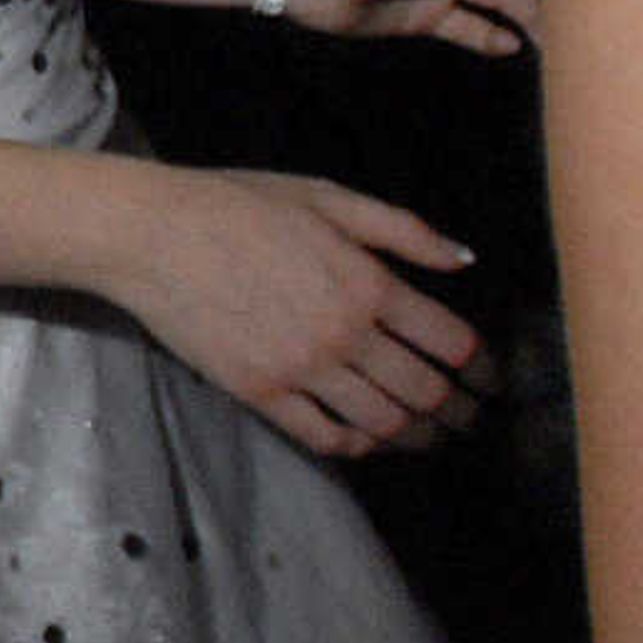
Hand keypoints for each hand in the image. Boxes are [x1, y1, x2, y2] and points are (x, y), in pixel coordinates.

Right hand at [112, 167, 491, 457]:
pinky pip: (326, 436)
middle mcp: (344, 333)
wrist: (153, 235)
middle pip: (426, 392)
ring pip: (383, 423)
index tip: (489, 380)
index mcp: (367, 283)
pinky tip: (366, 438)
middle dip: (458, 411)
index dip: (483, 368)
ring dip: (416, 436)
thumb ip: (401, 229)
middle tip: (467, 419)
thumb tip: (465, 259)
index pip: (451, 342)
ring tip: (428, 437)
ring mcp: (302, 369)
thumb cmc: (238, 204)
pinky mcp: (262, 393)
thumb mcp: (326, 197)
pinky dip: (357, 445)